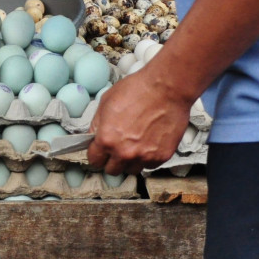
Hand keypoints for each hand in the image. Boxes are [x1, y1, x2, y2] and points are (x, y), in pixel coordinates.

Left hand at [86, 61, 193, 175]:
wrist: (166, 88)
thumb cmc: (136, 90)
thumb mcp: (105, 102)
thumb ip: (97, 125)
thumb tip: (92, 137)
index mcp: (106, 140)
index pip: (94, 161)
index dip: (96, 155)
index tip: (100, 152)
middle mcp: (124, 152)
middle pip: (112, 170)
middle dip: (112, 160)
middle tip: (116, 149)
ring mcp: (144, 157)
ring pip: (132, 170)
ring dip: (130, 161)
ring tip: (134, 145)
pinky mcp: (162, 156)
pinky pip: (150, 165)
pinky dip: (147, 158)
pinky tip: (148, 143)